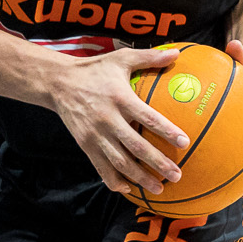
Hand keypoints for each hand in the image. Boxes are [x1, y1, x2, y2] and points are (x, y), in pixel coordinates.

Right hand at [45, 46, 184, 195]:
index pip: (147, 117)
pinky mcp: (85, 145)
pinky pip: (101, 168)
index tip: (184, 142)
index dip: (166, 130)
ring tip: (158, 188)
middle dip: (157, 163)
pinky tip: (129, 189)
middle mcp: (107, 119)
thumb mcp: (121, 58)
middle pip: (136, 147)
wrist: (58, 83)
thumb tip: (177, 53)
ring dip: (140, 178)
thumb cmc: (95, 69)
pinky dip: (114, 181)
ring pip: (120, 162)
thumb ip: (149, 57)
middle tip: (177, 175)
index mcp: (120, 98)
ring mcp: (95, 135)